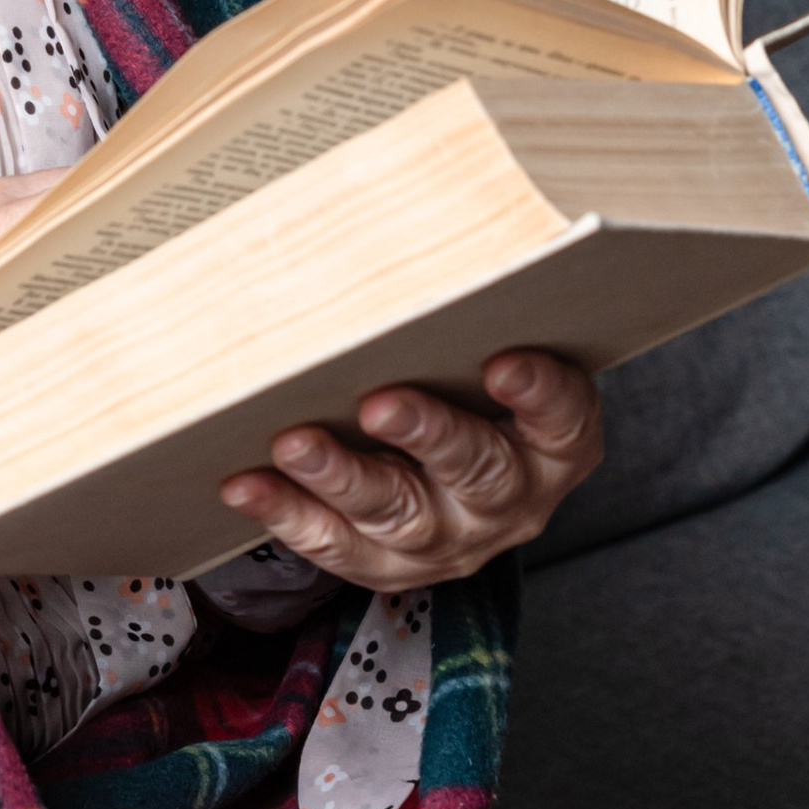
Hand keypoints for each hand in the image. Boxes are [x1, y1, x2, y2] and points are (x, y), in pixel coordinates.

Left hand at [216, 351, 602, 595]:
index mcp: (554, 444)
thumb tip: (401, 241)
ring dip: (342, 477)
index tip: (503, 361)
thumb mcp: (487, 359)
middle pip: (477, 471)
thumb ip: (464, 327)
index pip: (561, 417)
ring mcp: (451, 540)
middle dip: (425, 434)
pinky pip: (336, 545)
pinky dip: (286, 513)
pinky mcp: (391, 567)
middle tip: (379, 402)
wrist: (454, 476)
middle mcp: (512, 500)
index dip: (539, 392)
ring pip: (399, 516)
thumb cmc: (468, 391)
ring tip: (294, 443)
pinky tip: (246, 484)